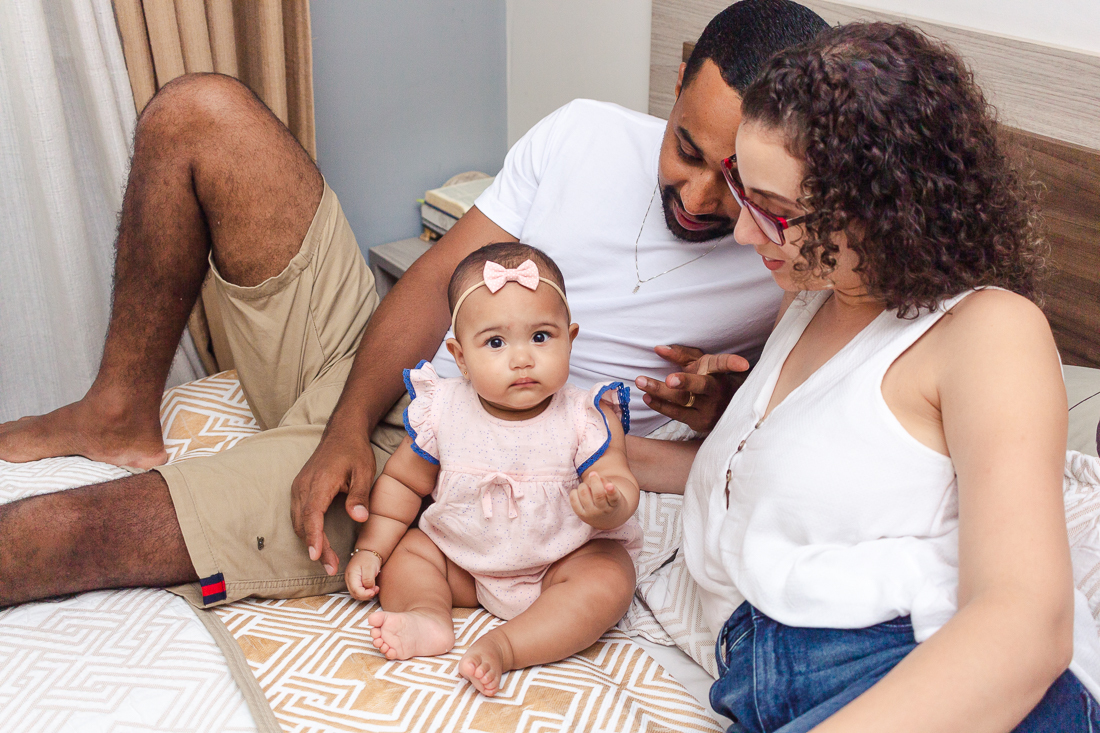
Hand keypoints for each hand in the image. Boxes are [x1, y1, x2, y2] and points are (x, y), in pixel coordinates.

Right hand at [291, 426, 376, 575]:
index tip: (316, 556)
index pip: (312, 514)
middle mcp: (303, 486)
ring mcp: (298, 487)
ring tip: (326, 560)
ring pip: (298, 521)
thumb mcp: (364, 471)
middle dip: (315, 547)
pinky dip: (307, 530)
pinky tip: (318, 542)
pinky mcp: (299, 489)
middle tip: (331, 567)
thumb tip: (359, 518)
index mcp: (319, 482)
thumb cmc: (354, 452)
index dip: (314, 537)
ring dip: (310, 541)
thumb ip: (360, 495)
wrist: (342, 432)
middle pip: (303, 523)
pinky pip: (299, 515)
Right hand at [345, 549, 381, 600]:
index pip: (356, 591)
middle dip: (366, 595)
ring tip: (375, 589)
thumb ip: (368, 580)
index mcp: (351, 575)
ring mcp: (351, 582)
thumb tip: (369, 589)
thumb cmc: (368, 558)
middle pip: (355, 594)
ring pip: (357, 594)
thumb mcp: (370, 567)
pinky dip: (366, 593)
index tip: (374, 591)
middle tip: (376, 590)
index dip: (365, 594)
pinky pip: (359, 592)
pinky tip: (372, 588)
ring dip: (367, 595)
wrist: (368, 552)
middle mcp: (349, 580)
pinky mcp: (355, 583)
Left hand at [570, 471, 625, 529]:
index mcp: (614, 504)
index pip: (614, 498)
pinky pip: (573, 500)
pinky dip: (575, 492)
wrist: (606, 519)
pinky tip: (579, 493)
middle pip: (598, 495)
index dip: (611, 491)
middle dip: (594, 481)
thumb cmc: (609, 500)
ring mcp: (591, 514)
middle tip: (593, 474)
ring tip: (586, 487)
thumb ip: (606, 482)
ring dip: (584, 485)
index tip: (609, 485)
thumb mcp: (613, 491)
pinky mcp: (581, 515)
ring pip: (584, 494)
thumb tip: (594, 475)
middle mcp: (603, 510)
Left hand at [635, 345, 748, 432]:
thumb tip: (658, 349)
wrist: (721, 409)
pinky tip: (647, 396)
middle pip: (701, 386)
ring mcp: (709, 409)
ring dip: (659, 391)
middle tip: (670, 379)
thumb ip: (681, 355)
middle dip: (686, 382)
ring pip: (683, 400)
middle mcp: (716, 391)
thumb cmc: (708, 379)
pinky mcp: (699, 422)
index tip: (743, 364)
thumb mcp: (700, 364)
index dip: (733, 363)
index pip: (725, 364)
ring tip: (641, 381)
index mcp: (718, 372)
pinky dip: (660, 404)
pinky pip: (676, 413)